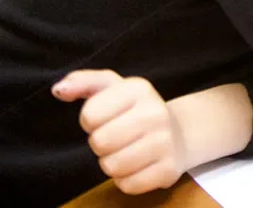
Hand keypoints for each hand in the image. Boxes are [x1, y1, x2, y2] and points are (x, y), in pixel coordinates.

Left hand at [53, 70, 186, 193]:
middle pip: (100, 142)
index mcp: (139, 88)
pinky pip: (128, 185)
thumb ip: (83, 82)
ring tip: (126, 150)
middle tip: (116, 137)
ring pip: (112, 167)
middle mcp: (156, 112)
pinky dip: (126, 180)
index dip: (92, 120)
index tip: (108, 117)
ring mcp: (166, 142)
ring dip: (112, 163)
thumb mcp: (112, 88)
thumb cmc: (135, 110)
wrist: (179, 132)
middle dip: (101, 143)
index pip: (90, 115)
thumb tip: (59, 90)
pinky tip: (138, 165)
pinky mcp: (169, 169)